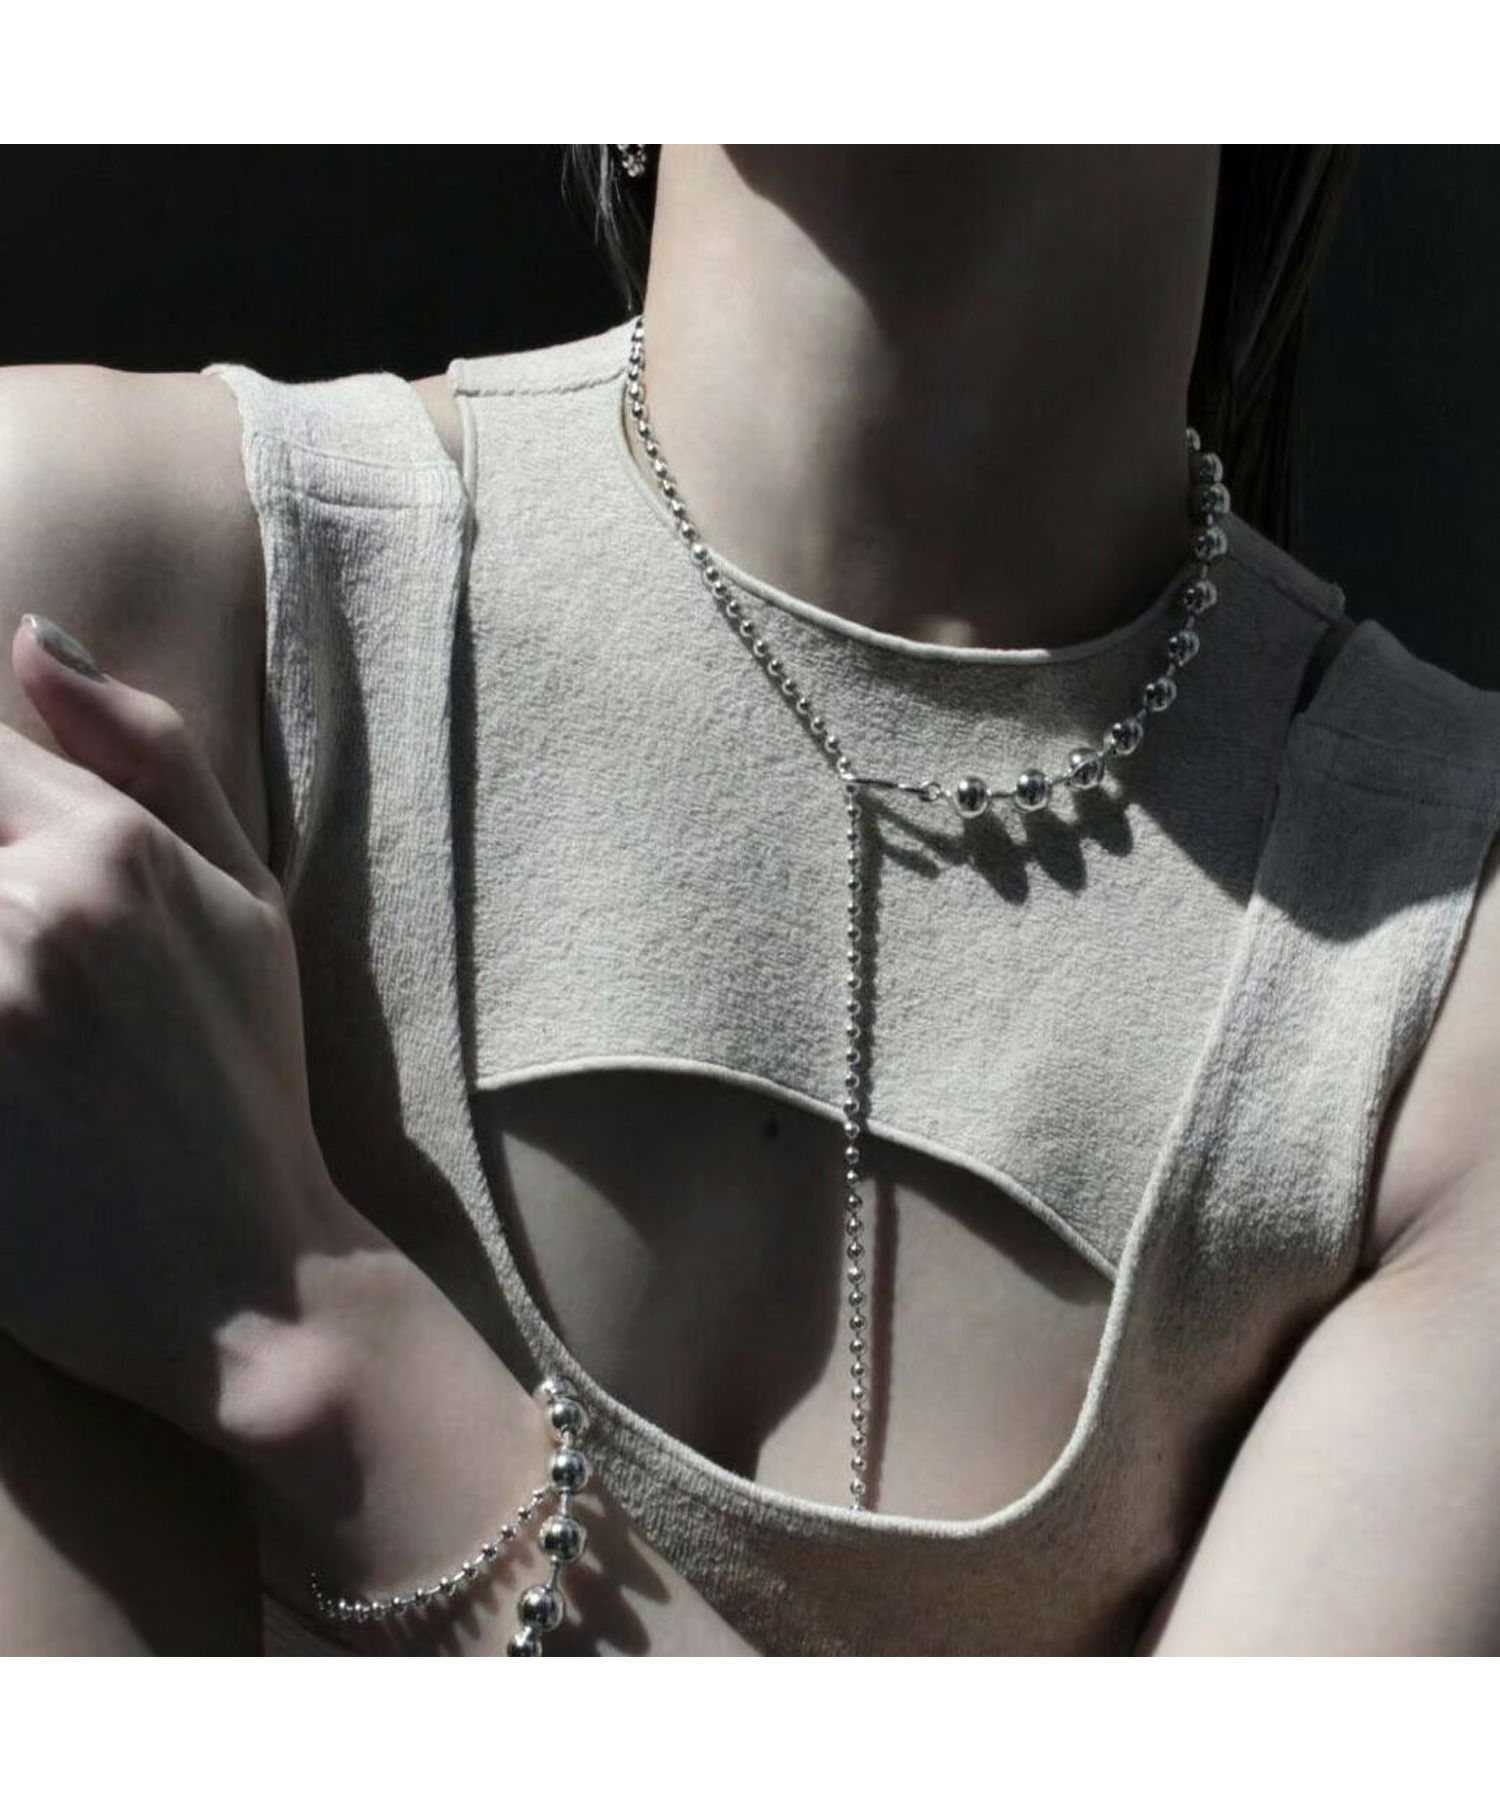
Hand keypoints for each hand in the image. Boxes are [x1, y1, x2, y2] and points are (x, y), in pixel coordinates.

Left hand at [0, 612, 373, 1444]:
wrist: (248, 1281)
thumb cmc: (249, 1078)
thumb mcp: (248, 897)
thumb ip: (148, 751)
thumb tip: (34, 638)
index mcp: (108, 850)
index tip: (5, 856)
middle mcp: (28, 912)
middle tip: (26, 971)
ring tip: (22, 1018)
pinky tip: (10, 1062)